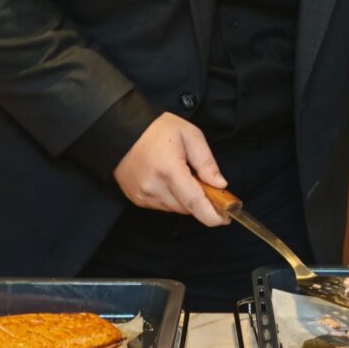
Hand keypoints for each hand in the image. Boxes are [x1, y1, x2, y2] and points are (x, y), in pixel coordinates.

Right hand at [113, 112, 228, 226]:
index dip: (212, 215)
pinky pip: (161, 205)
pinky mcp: (135, 198)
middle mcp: (154, 187)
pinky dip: (171, 197)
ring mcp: (142, 195)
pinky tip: (168, 179)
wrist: (122, 129)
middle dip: (200, 201)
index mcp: (170, 170)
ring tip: (183, 175)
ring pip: (174, 208)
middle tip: (206, 184)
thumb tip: (220, 185)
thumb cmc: (158, 129)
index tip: (226, 218)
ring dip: (185, 199)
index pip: (194, 203)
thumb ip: (206, 162)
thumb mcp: (190, 135)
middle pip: (187, 208)